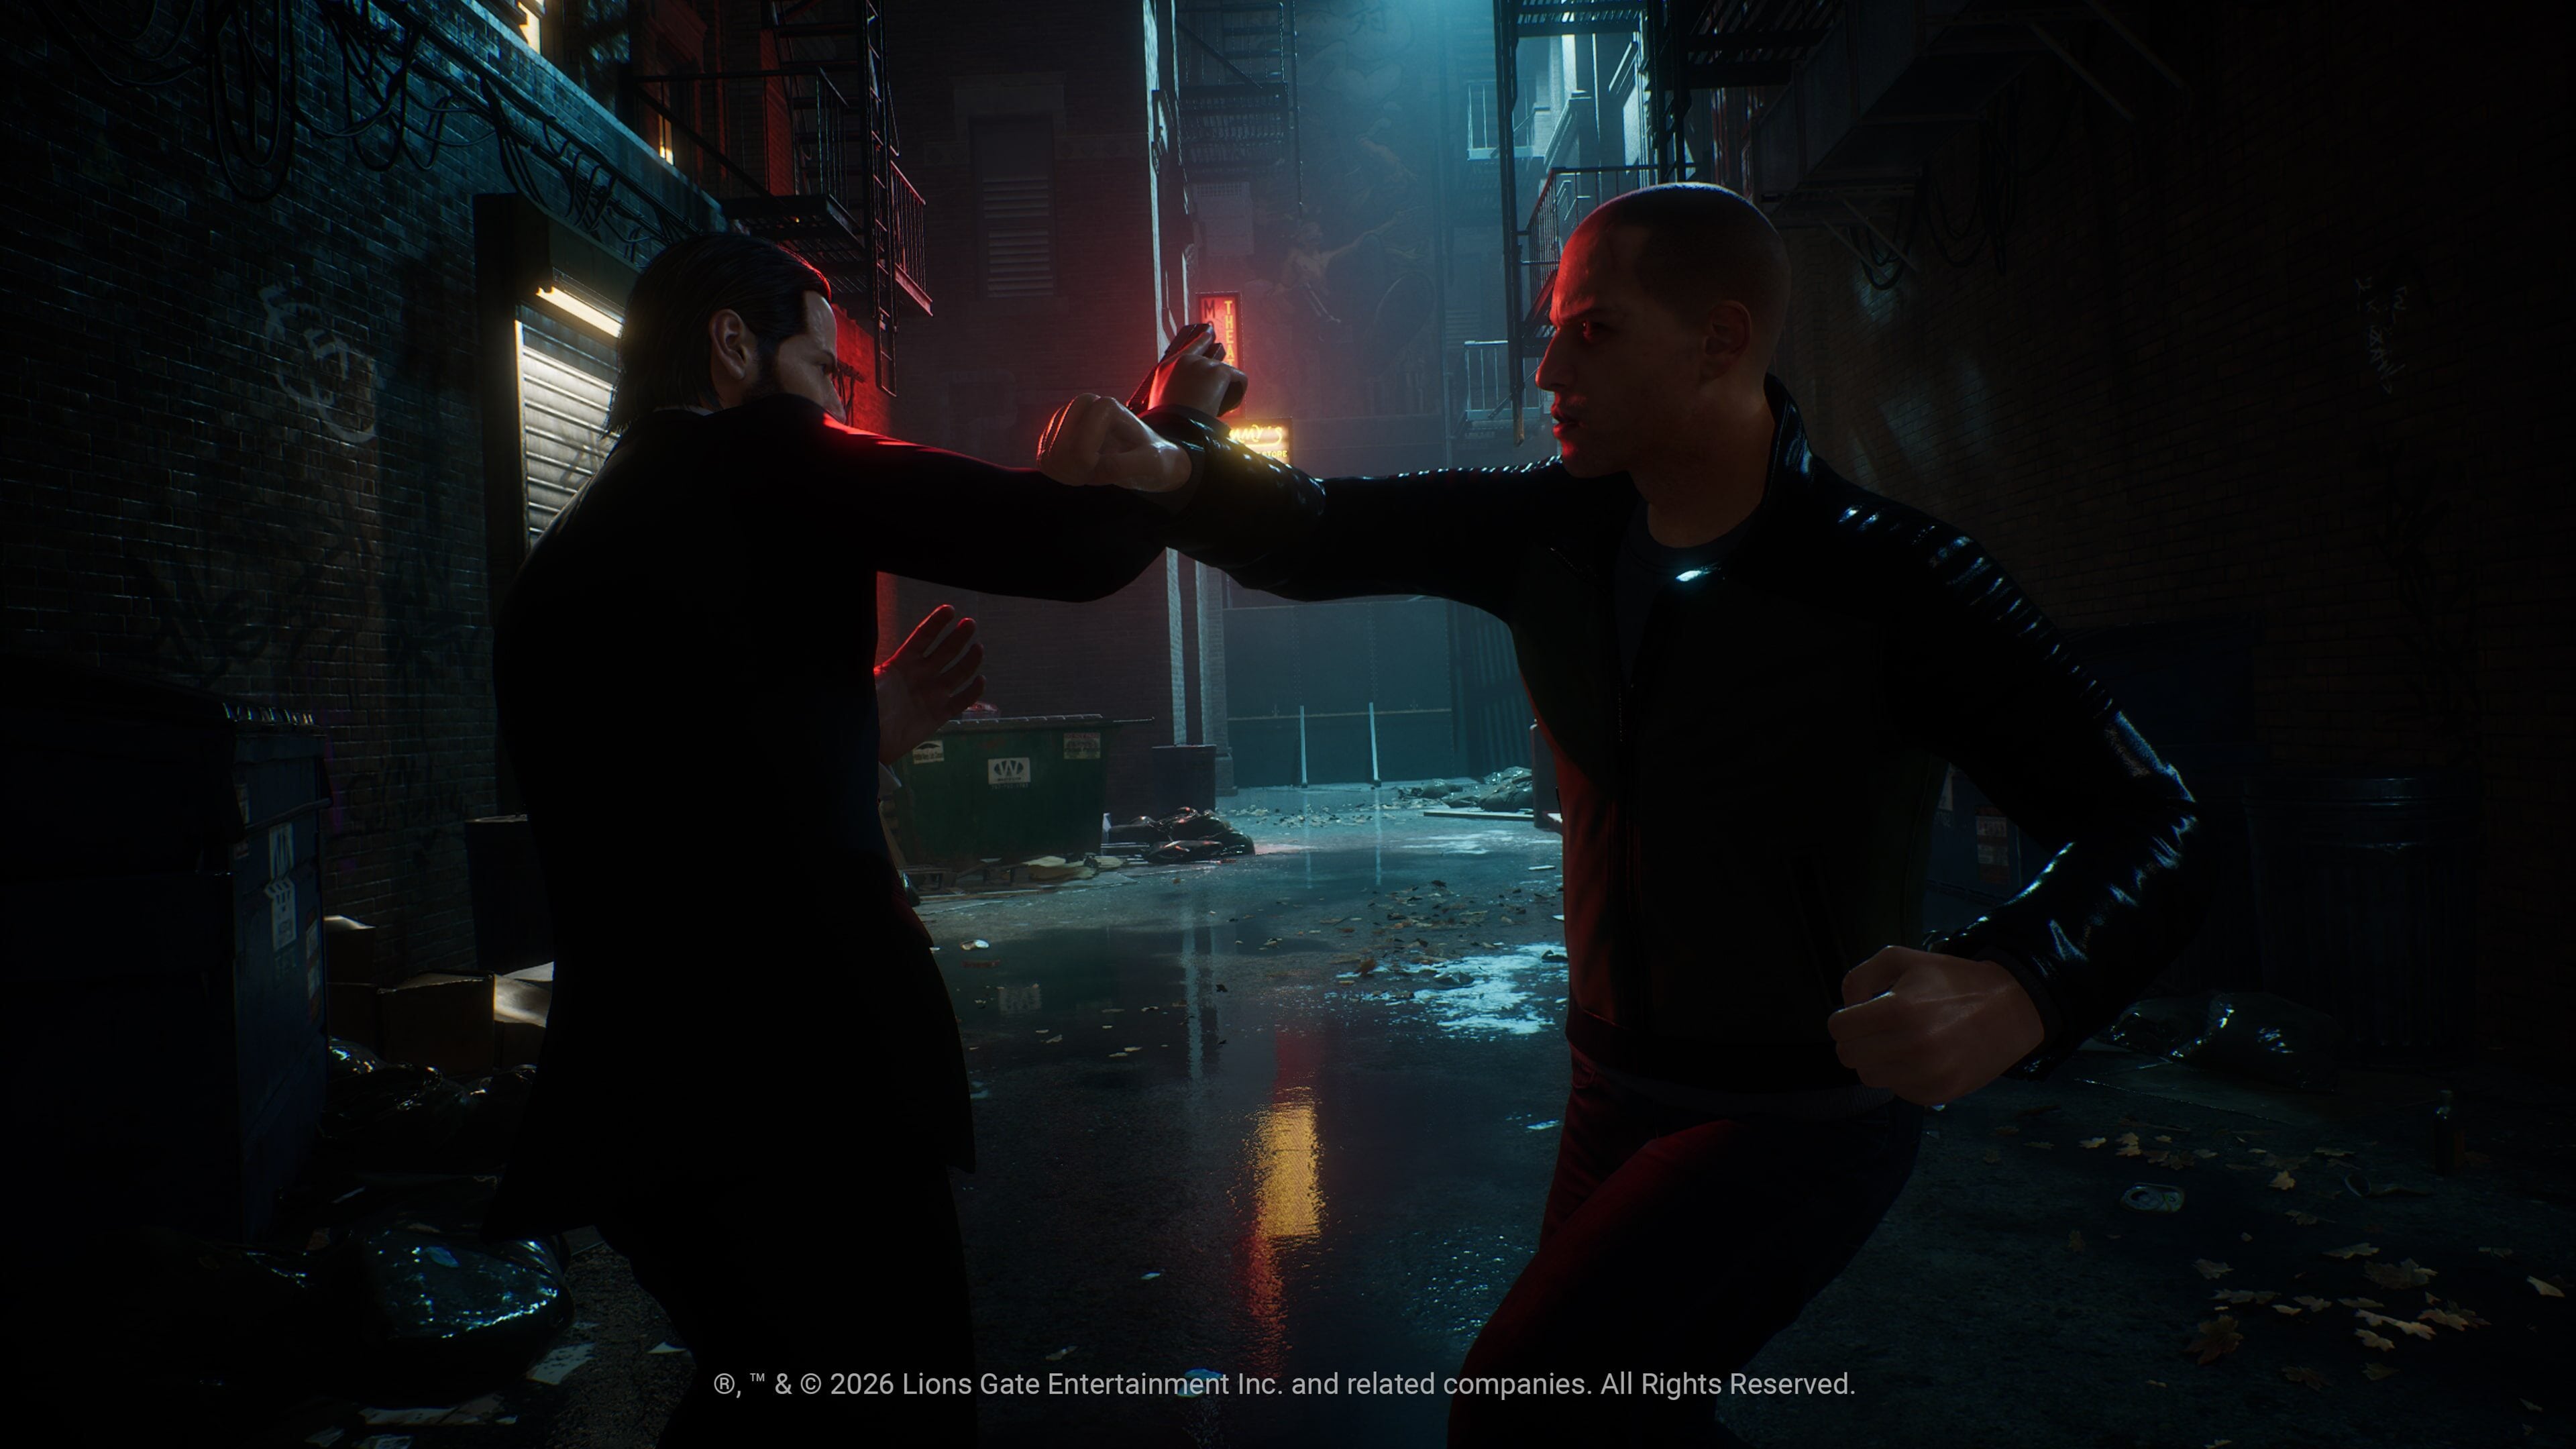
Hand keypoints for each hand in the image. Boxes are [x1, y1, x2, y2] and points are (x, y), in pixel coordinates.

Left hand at [874, 605, 984, 764]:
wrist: (870, 743)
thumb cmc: (865, 710)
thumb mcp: (867, 682)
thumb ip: (875, 663)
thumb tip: (866, 637)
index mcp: (902, 664)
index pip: (922, 638)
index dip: (936, 624)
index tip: (949, 610)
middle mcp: (921, 675)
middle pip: (944, 652)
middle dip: (958, 637)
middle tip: (970, 624)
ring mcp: (932, 694)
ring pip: (957, 673)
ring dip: (969, 660)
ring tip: (978, 648)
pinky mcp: (939, 714)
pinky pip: (960, 701)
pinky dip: (972, 692)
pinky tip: (980, 680)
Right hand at [1036, 393, 1191, 491]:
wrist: (1149, 454)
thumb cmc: (1154, 456)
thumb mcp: (1152, 463)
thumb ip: (1126, 466)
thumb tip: (1095, 467)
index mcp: (1106, 407)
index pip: (1079, 448)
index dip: (1089, 469)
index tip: (1107, 472)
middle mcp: (1083, 404)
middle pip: (1059, 449)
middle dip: (1075, 471)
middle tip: (1094, 477)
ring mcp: (1069, 417)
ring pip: (1048, 453)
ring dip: (1065, 474)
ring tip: (1087, 476)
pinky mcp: (1057, 431)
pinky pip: (1043, 457)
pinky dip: (1056, 472)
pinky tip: (1076, 474)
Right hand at [1149, 326, 1247, 415]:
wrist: (1175, 427)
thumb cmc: (1167, 421)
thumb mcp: (1161, 401)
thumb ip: (1175, 389)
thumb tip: (1187, 395)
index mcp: (1168, 366)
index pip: (1191, 346)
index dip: (1203, 339)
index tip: (1209, 332)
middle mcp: (1187, 360)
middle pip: (1213, 362)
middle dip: (1216, 379)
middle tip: (1213, 391)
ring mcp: (1204, 364)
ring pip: (1226, 375)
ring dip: (1225, 391)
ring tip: (1214, 409)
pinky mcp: (1220, 371)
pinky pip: (1240, 380)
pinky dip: (1238, 395)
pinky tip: (1227, 407)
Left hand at [1825, 946, 2047, 1106]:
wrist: (2011, 1008)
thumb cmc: (1952, 981)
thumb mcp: (1902, 959)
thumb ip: (1860, 977)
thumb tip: (1847, 1006)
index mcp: (1898, 1009)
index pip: (1840, 1029)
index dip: (1845, 1019)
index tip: (1861, 1015)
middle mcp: (1912, 1046)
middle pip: (1849, 1057)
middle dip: (1858, 1040)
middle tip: (1878, 1030)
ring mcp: (1928, 1074)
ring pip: (1871, 1077)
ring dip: (1878, 1061)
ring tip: (1901, 1043)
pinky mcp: (1941, 1094)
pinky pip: (1899, 1091)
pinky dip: (1903, 1076)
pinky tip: (1923, 1058)